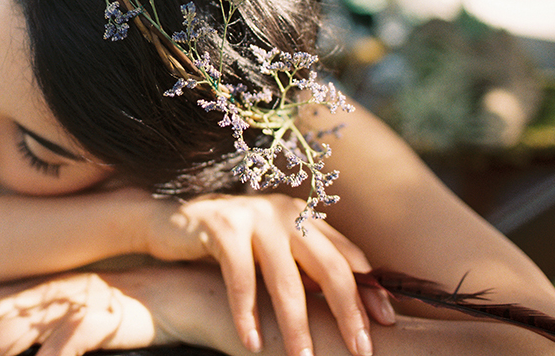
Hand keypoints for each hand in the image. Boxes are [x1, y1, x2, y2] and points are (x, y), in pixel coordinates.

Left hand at [0, 272, 173, 355]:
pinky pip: (73, 336)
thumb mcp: (80, 313)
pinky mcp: (105, 314)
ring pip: (25, 323)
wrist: (178, 294)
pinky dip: (54, 354)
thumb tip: (8, 342)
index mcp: (45, 288)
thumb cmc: (127, 309)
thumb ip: (47, 326)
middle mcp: (54, 290)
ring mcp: (78, 300)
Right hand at [146, 193, 395, 355]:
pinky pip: (241, 278)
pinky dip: (246, 313)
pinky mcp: (223, 227)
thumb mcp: (272, 252)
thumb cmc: (227, 245)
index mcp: (303, 217)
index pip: (348, 255)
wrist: (168, 221)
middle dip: (347, 312)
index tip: (386, 324)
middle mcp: (285, 213)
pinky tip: (249, 340)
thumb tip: (349, 309)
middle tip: (360, 351)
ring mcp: (254, 217)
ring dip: (295, 325)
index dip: (370, 290)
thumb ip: (305, 267)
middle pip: (329, 266)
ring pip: (286, 279)